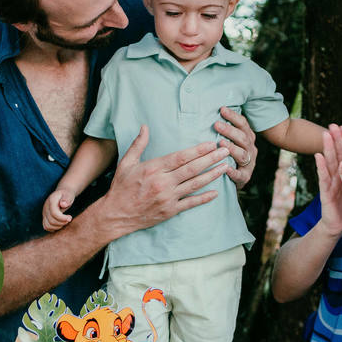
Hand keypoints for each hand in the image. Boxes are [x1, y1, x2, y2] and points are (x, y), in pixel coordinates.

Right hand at [42, 188, 73, 231]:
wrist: (62, 194)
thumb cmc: (67, 195)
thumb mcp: (69, 195)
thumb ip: (67, 199)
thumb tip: (63, 204)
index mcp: (51, 200)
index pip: (54, 213)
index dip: (62, 218)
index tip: (70, 218)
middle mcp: (46, 207)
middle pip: (51, 220)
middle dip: (62, 222)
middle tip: (69, 219)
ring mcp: (44, 213)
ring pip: (48, 225)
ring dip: (58, 226)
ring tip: (65, 222)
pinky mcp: (45, 217)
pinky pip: (46, 227)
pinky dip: (53, 228)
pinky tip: (60, 224)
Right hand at [97, 125, 230, 238]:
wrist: (115, 215)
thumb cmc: (121, 187)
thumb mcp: (126, 163)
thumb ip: (138, 144)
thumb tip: (145, 126)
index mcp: (153, 168)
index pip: (180, 157)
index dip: (197, 150)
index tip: (211, 144)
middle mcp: (162, 183)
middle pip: (192, 169)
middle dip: (211, 159)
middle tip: (225, 151)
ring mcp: (167, 198)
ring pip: (195, 184)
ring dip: (212, 175)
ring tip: (226, 167)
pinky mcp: (170, 211)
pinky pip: (190, 203)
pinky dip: (204, 198)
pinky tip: (216, 192)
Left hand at [214, 106, 257, 187]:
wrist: (236, 178)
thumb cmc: (228, 154)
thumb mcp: (230, 139)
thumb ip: (223, 129)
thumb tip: (208, 111)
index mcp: (247, 137)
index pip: (243, 124)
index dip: (233, 116)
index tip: (222, 109)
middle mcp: (250, 149)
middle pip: (243, 138)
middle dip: (230, 130)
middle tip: (217, 125)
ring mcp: (249, 163)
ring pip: (242, 154)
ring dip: (232, 148)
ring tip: (220, 143)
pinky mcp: (245, 177)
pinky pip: (240, 175)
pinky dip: (233, 171)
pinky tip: (225, 168)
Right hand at [314, 124, 341, 236]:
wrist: (340, 223)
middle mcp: (339, 175)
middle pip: (339, 154)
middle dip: (338, 139)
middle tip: (336, 124)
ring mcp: (331, 182)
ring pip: (330, 162)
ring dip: (328, 148)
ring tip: (326, 134)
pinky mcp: (326, 192)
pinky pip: (323, 178)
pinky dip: (321, 167)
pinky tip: (318, 156)